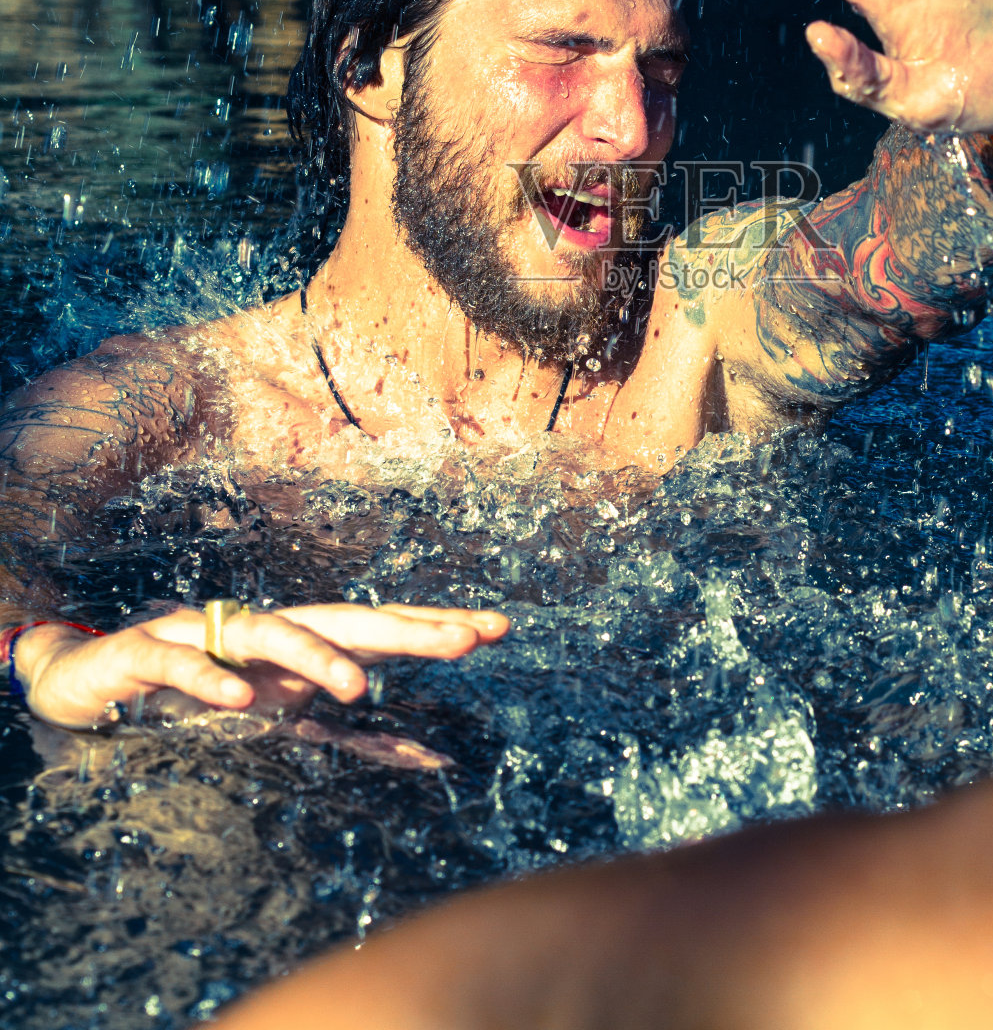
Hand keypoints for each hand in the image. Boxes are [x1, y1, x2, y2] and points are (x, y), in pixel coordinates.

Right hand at [14, 602, 508, 730]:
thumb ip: (357, 739)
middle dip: (409, 629)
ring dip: (317, 658)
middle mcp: (272, 629)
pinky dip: (212, 678)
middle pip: (349, 620)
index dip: (439, 628)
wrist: (104, 673)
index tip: (501, 629)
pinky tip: (241, 700)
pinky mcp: (154, 651)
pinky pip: (187, 665)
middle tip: (466, 640)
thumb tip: (433, 758)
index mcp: (309, 644)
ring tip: (359, 687)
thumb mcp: (294, 723)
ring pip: (273, 634)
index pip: (385, 629)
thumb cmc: (218, 692)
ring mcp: (214, 633)